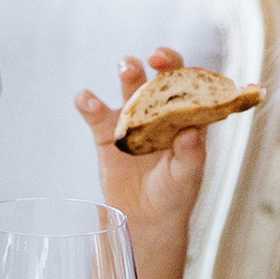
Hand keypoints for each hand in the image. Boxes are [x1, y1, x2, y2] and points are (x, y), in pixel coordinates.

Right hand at [76, 48, 205, 262]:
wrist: (146, 219)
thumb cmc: (175, 195)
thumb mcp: (187, 179)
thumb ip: (190, 156)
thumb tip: (192, 132)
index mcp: (185, 118)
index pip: (189, 85)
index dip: (187, 70)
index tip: (183, 66)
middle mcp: (159, 112)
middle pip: (160, 76)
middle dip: (159, 60)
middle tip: (154, 58)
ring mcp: (131, 119)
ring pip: (129, 85)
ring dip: (129, 70)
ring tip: (127, 69)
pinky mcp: (106, 133)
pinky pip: (95, 112)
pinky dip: (88, 102)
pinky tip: (87, 101)